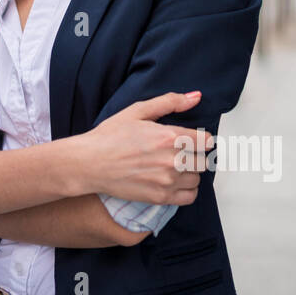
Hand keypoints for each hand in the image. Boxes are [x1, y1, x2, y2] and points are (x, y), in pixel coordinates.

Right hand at [79, 92, 213, 203]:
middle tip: (178, 152)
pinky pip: (190, 196)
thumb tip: (195, 97)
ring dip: (189, 172)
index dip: (200, 139)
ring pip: (197, 178)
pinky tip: (173, 181)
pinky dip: (186, 190)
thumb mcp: (137, 111)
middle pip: (203, 160)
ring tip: (172, 166)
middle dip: (193, 155)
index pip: (206, 141)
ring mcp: (167, 181)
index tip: (191, 140)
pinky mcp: (161, 197)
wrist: (89, 163)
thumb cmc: (109, 137)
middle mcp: (172, 160)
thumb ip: (169, 102)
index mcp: (170, 136)